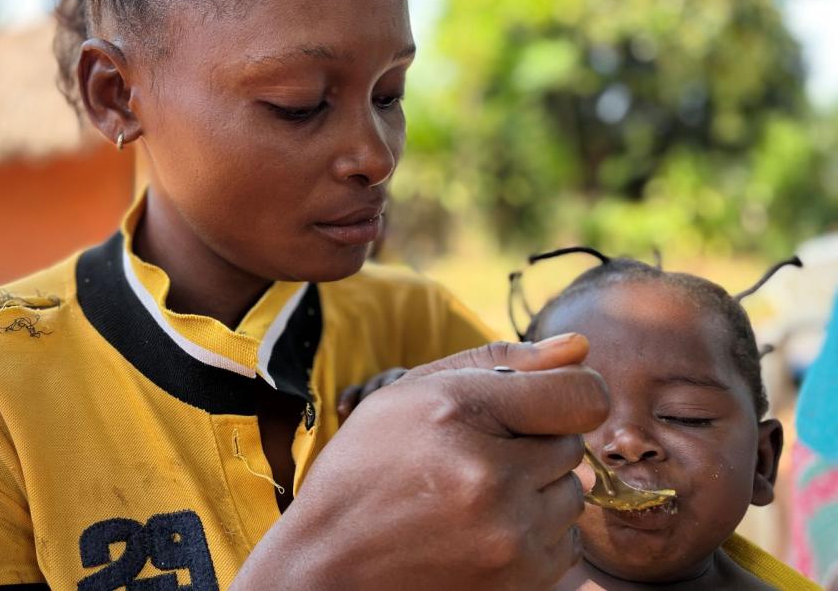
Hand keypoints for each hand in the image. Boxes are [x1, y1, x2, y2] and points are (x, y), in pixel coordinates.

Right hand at [233, 334, 608, 590]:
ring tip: (476, 496)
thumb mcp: (412, 392)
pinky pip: (566, 544)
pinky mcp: (517, 584)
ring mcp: (508, 540)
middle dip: (534, 444)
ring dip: (537, 492)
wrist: (328, 566)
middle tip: (476, 456)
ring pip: (572, 496)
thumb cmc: (367, 468)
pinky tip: (485, 530)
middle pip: (573, 446)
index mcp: (462, 415)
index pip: (584, 395)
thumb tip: (581, 346)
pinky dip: (535, 535)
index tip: (541, 404)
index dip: (567, 392)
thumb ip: (500, 359)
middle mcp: (491, 480)